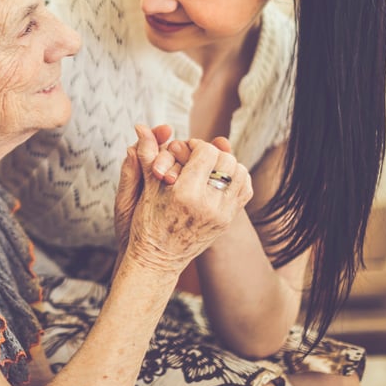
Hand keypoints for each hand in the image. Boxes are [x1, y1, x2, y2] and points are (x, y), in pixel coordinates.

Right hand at [122, 125, 252, 274]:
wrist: (157, 259)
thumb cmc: (145, 223)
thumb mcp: (144, 188)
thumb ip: (147, 154)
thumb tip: (140, 126)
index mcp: (185, 194)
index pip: (207, 152)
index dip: (195, 145)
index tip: (184, 150)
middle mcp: (208, 205)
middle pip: (227, 160)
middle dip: (211, 153)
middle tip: (195, 157)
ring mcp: (222, 215)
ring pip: (240, 173)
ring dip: (226, 165)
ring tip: (207, 168)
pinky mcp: (228, 222)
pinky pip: (244, 190)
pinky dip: (235, 179)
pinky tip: (218, 180)